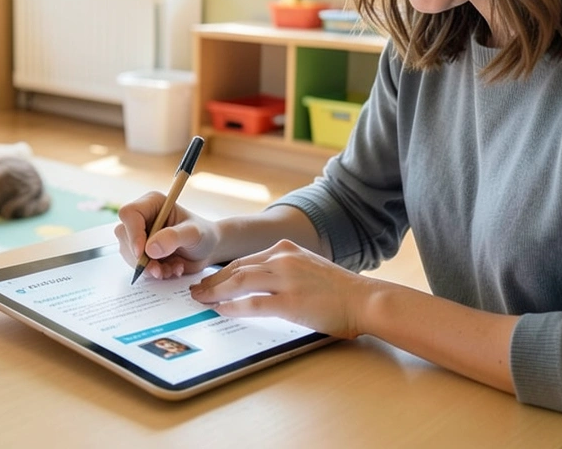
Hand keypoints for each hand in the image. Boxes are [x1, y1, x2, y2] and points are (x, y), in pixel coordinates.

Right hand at [114, 191, 220, 279]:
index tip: (143, 253)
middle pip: (124, 235)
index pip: (129, 214)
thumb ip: (174, 237)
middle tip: (159, 270)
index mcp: (152, 203)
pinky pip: (136, 265)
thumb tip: (150, 249)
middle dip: (141, 258)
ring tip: (171, 268)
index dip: (133, 234)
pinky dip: (153, 272)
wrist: (207, 250)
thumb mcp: (193, 233)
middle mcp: (142, 218)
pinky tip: (170, 269)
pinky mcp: (141, 252)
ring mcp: (139, 235)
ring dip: (148, 267)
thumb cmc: (203, 234)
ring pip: (128, 253)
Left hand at [189, 240, 378, 338]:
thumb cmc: (339, 290)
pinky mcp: (290, 302)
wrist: (364, 299)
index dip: (223, 272)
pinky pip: (253, 303)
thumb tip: (260, 285)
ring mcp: (286, 280)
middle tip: (196, 291)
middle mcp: (283, 259)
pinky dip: (233, 306)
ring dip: (215, 292)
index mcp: (287, 249)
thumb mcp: (308, 268)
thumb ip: (285, 271)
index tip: (208, 281)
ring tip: (201, 300)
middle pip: (237, 268)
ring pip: (239, 281)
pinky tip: (221, 311)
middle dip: (213, 281)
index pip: (245, 260)